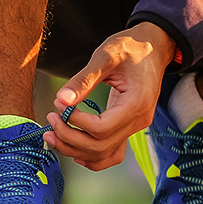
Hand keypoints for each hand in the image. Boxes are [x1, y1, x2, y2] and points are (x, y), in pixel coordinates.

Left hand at [42, 22, 175, 169]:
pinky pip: (112, 152)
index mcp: (136, 103)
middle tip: (51, 119)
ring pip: (104, 154)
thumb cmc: (131, 48)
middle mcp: (138, 121)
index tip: (59, 106)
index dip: (75, 121)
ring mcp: (135, 127)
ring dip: (75, 149)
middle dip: (69, 137)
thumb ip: (84, 79)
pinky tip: (73, 148)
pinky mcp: (128, 127)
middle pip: (100, 146)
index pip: (101, 128)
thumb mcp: (106, 56)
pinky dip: (92, 156)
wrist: (151, 47)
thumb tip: (62, 99)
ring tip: (52, 135)